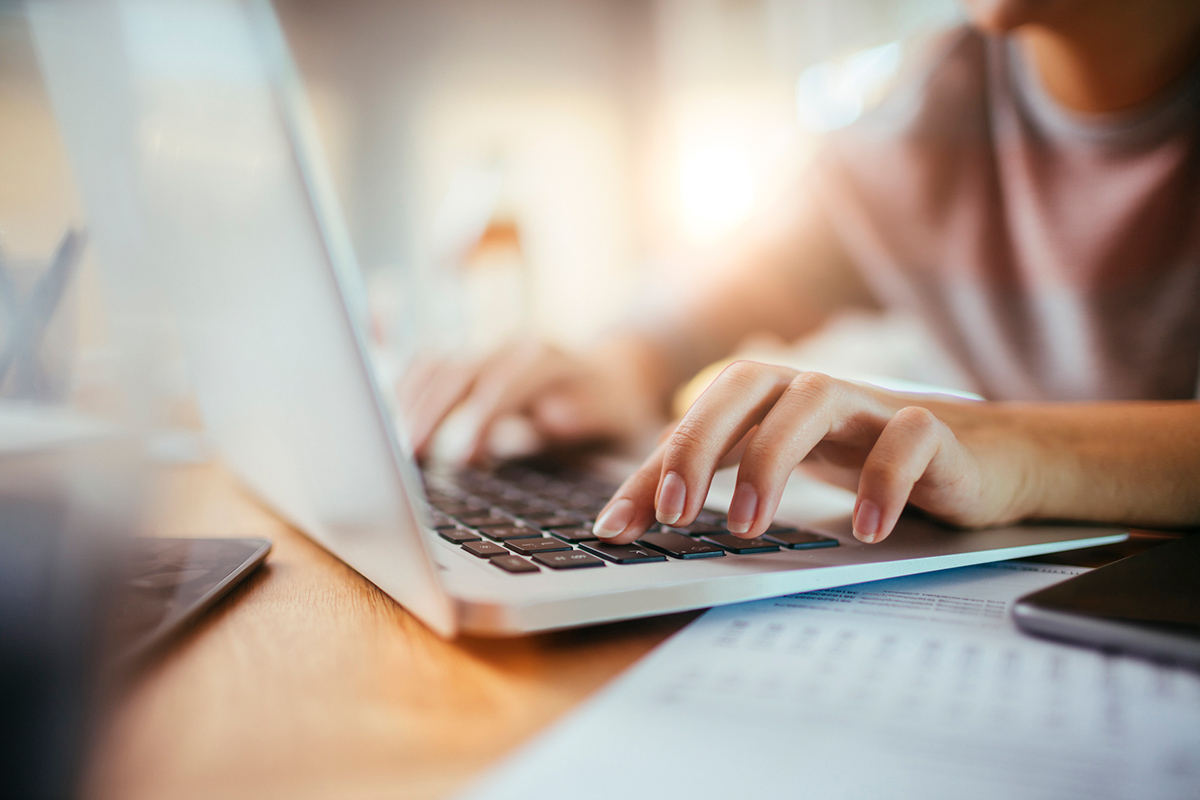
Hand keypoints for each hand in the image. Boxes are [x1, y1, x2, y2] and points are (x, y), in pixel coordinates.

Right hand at [400, 338, 666, 462]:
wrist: (618, 376)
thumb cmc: (617, 410)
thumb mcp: (617, 417)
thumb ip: (586, 416)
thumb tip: (551, 417)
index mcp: (549, 360)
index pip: (505, 382)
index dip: (480, 417)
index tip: (462, 456)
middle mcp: (512, 348)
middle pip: (458, 370)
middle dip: (431, 413)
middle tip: (408, 457)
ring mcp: (486, 353)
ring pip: (435, 365)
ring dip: (409, 404)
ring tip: (392, 450)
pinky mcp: (469, 365)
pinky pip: (426, 368)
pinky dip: (402, 391)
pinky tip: (385, 423)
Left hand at [591, 361, 1033, 543]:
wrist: (980, 458)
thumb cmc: (864, 459)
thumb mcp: (781, 469)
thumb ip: (711, 484)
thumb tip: (624, 520)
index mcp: (770, 399)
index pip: (696, 419)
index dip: (650, 470)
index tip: (615, 529)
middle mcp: (812, 390)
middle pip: (744, 384)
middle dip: (699, 443)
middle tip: (675, 513)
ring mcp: (871, 405)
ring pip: (813, 399)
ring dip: (772, 459)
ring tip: (747, 526)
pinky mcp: (932, 430)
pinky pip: (906, 439)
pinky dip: (882, 480)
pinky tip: (865, 529)